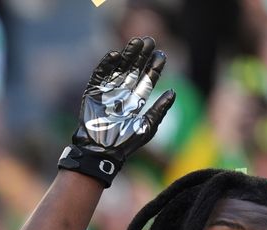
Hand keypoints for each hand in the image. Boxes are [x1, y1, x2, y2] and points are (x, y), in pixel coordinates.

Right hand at [70, 37, 174, 165]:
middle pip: (134, 71)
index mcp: (135, 102)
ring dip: (127, 55)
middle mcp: (122, 95)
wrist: (100, 151)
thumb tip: (174, 92)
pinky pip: (99, 75)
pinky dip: (106, 65)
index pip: (147, 80)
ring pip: (119, 69)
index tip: (161, 55)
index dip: (154, 68)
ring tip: (137, 42)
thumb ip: (160, 110)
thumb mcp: (147, 127)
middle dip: (142, 56)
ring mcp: (107, 93)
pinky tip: (115, 54)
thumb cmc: (124, 144)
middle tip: (150, 41)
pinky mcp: (92, 94)